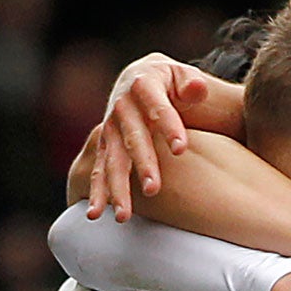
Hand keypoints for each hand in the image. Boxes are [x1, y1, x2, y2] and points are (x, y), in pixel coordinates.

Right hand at [85, 54, 243, 221]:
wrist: (139, 80)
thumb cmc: (170, 81)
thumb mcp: (181, 74)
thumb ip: (190, 82)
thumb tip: (196, 89)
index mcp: (143, 85)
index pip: (158, 107)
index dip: (169, 127)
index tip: (181, 149)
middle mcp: (122, 108)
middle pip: (133, 138)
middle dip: (143, 164)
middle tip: (153, 189)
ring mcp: (111, 130)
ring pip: (114, 161)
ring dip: (118, 188)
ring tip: (123, 216)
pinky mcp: (106, 147)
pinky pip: (99, 172)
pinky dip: (97, 193)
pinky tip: (94, 216)